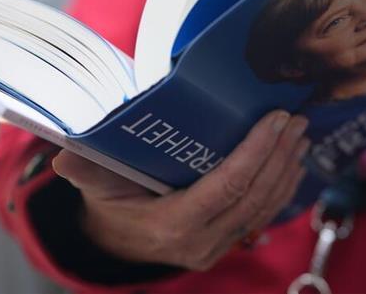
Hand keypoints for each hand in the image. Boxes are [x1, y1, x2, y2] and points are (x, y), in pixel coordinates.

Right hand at [52, 111, 308, 270]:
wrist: (117, 242)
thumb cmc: (110, 204)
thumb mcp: (95, 184)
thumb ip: (86, 169)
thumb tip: (64, 157)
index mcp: (172, 224)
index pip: (228, 187)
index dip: (256, 152)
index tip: (275, 119)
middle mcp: (201, 241)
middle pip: (254, 196)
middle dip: (279, 154)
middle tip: (295, 119)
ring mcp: (218, 246)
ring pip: (264, 207)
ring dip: (287, 168)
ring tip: (300, 133)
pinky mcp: (228, 243)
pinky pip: (263, 215)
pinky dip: (282, 186)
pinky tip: (293, 160)